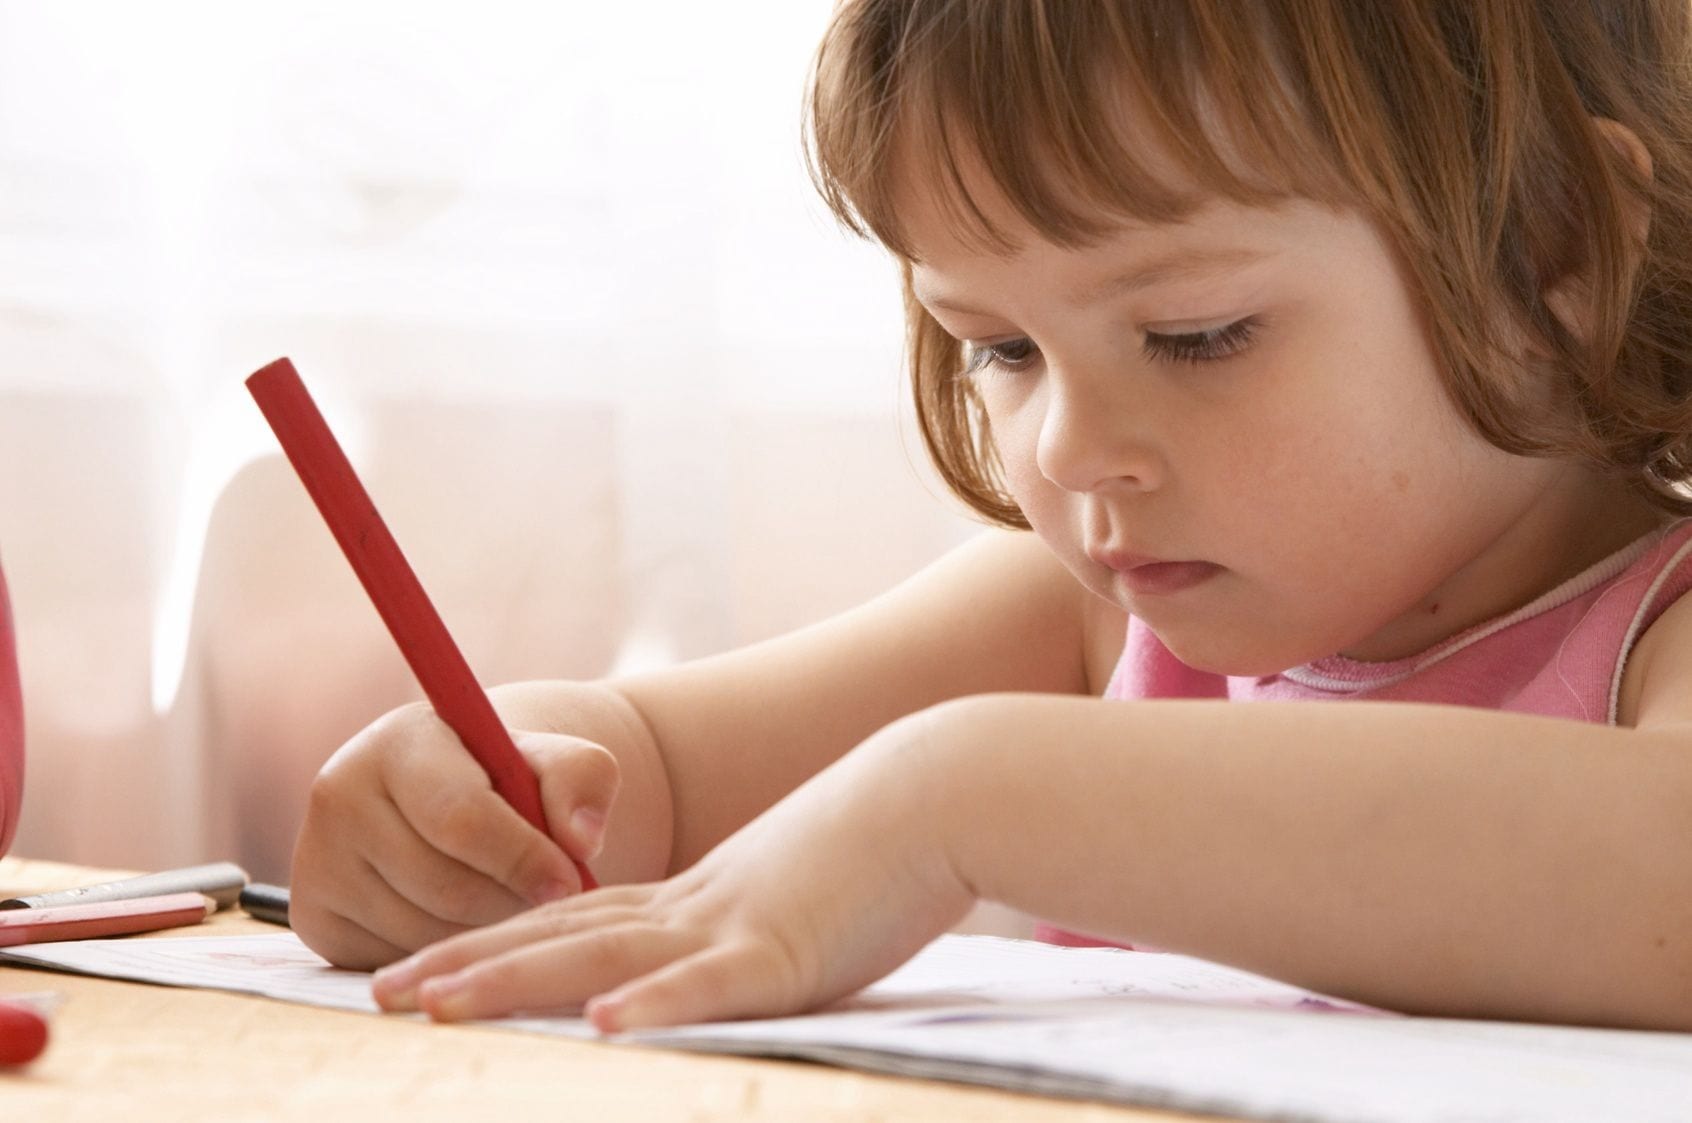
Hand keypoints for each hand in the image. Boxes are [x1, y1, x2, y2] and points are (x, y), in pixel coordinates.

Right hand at [290, 702, 619, 969]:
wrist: (456, 801)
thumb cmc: (515, 780)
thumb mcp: (560, 764)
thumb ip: (583, 782)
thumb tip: (580, 839)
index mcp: (398, 740)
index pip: (461, 817)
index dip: (523, 858)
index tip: (570, 881)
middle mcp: (339, 793)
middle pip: (444, 886)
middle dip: (510, 902)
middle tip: (544, 901)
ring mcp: (315, 859)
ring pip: (421, 933)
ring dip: (483, 934)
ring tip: (507, 903)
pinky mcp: (312, 917)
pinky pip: (395, 960)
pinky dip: (442, 954)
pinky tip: (464, 921)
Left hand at [370, 716, 973, 1029]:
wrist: (935, 789)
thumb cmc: (873, 844)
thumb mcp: (786, 887)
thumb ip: (737, 926)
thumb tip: (705, 960)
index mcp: (691, 898)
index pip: (568, 925)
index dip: (489, 946)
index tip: (423, 968)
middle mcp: (691, 908)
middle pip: (557, 938)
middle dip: (465, 965)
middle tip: (380, 991)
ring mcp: (730, 925)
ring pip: (601, 956)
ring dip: (514, 981)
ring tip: (436, 1003)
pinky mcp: (785, 949)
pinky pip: (710, 982)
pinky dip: (655, 1004)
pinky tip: (600, 1025)